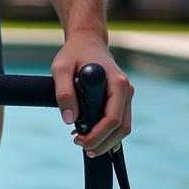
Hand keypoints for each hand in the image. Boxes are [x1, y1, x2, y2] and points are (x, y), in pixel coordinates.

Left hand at [50, 30, 133, 157]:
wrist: (86, 42)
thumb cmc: (74, 54)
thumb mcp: (61, 68)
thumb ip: (64, 93)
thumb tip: (69, 120)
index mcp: (117, 83)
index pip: (113, 119)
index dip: (96, 136)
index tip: (77, 140)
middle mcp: (126, 90)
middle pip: (122, 128)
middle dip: (102, 144)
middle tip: (80, 146)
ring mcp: (125, 96)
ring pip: (123, 129)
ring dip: (106, 142)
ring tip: (84, 144)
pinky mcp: (121, 100)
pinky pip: (120, 124)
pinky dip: (108, 135)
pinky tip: (91, 138)